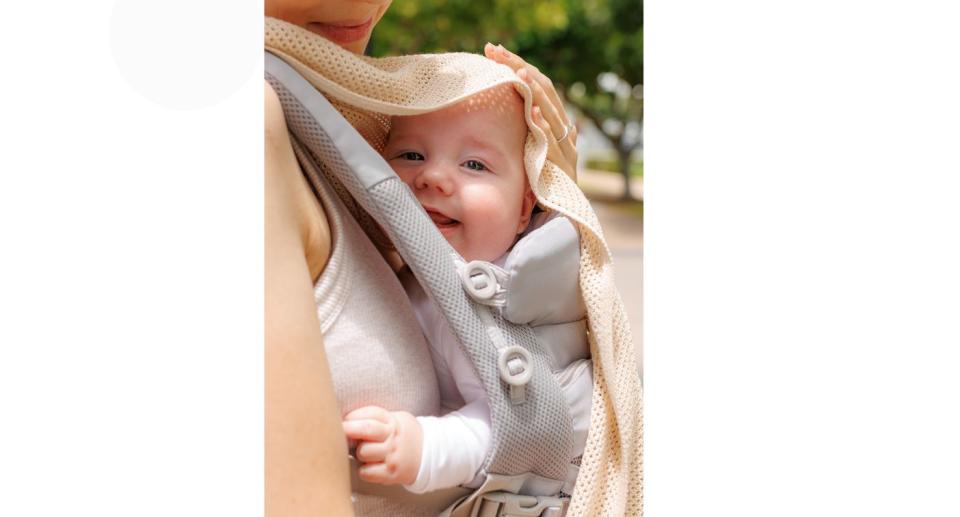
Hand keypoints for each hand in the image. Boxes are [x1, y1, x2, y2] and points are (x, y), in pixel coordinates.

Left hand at [342, 406, 422, 485]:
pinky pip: (367, 472)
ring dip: (358, 453)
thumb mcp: (393, 420)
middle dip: (348, 429)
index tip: (343, 420)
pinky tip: (368, 466)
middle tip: (339, 432)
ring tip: (364, 453)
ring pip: (364, 452)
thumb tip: (343, 420)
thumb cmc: (400, 435)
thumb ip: (373, 418)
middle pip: (366, 429)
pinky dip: (363, 470)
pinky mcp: (391, 473)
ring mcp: (393, 455)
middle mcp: (393, 437)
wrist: (427, 454)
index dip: (353, 416)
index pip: (371, 413)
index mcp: (392, 421)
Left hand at [485, 43, 578, 179]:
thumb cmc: (539, 191)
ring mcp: (566, 151)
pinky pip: (552, 144)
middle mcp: (564, 134)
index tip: (492, 51)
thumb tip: (504, 112)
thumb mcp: (529, 157)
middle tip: (495, 51)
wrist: (561, 225)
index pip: (538, 87)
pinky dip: (543, 126)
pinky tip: (533, 111)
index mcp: (556, 126)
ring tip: (518, 73)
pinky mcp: (564, 170)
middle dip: (520, 69)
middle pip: (544, 92)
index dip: (518, 67)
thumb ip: (525, 135)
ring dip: (534, 92)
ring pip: (551, 113)